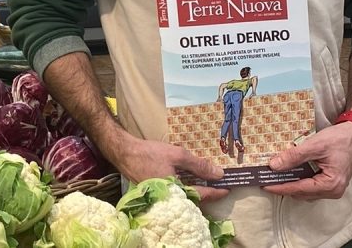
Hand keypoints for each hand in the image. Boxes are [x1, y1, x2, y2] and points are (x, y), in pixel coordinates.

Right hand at [107, 133, 228, 201]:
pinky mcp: (156, 192)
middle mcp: (171, 197)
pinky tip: (186, 180)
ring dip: (196, 191)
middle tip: (218, 187)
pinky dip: (185, 188)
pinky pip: (176, 193)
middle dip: (207, 193)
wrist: (124, 153)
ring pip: (185, 197)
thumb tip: (219, 173)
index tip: (228, 188)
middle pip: (194, 199)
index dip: (217, 191)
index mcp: (177, 191)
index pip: (203, 195)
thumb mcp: (176, 155)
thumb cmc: (149, 153)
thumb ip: (198, 165)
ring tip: (205, 184)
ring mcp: (163, 196)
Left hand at [264, 122, 351, 199]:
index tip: (265, 185)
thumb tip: (274, 166)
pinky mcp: (329, 183)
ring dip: (290, 184)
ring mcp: (332, 188)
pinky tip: (287, 172)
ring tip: (273, 176)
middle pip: (302, 193)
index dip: (280, 187)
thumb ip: (293, 156)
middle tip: (265, 179)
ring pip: (305, 191)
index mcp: (331, 184)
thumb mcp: (314, 145)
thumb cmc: (338, 140)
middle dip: (283, 186)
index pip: (299, 189)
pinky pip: (310, 186)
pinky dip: (298, 180)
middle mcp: (333, 191)